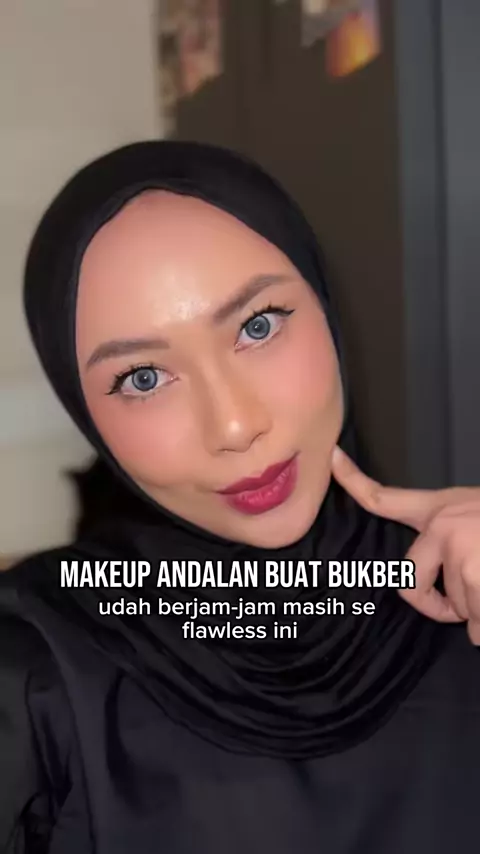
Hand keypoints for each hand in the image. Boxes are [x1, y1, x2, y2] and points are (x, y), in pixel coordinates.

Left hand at [331, 445, 479, 643]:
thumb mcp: (478, 517)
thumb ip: (451, 544)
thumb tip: (438, 595)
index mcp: (442, 508)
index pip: (386, 497)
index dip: (353, 480)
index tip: (330, 459)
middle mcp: (443, 525)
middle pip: (410, 583)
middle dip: (436, 606)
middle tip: (461, 608)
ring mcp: (460, 548)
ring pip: (456, 607)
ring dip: (479, 612)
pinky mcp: (477, 573)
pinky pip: (477, 624)